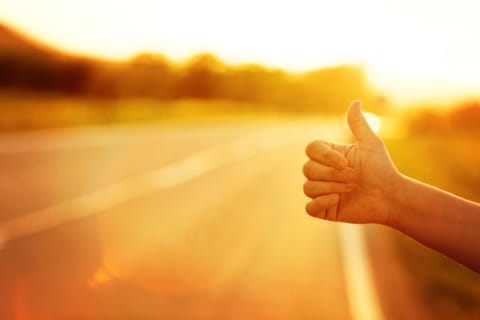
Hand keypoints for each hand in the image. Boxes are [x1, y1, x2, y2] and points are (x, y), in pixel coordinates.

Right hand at [303, 100, 399, 223]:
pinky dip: (320, 203)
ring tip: (350, 189)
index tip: (345, 162)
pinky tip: (337, 201)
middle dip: (332, 175)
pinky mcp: (323, 208)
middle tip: (354, 178)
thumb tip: (355, 101)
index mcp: (329, 155)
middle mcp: (322, 171)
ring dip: (331, 188)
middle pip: (307, 169)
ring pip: (308, 187)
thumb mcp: (370, 144)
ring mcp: (321, 190)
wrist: (390, 196)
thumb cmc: (381, 169)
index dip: (324, 156)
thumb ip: (358, 124)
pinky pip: (309, 207)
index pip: (311, 149)